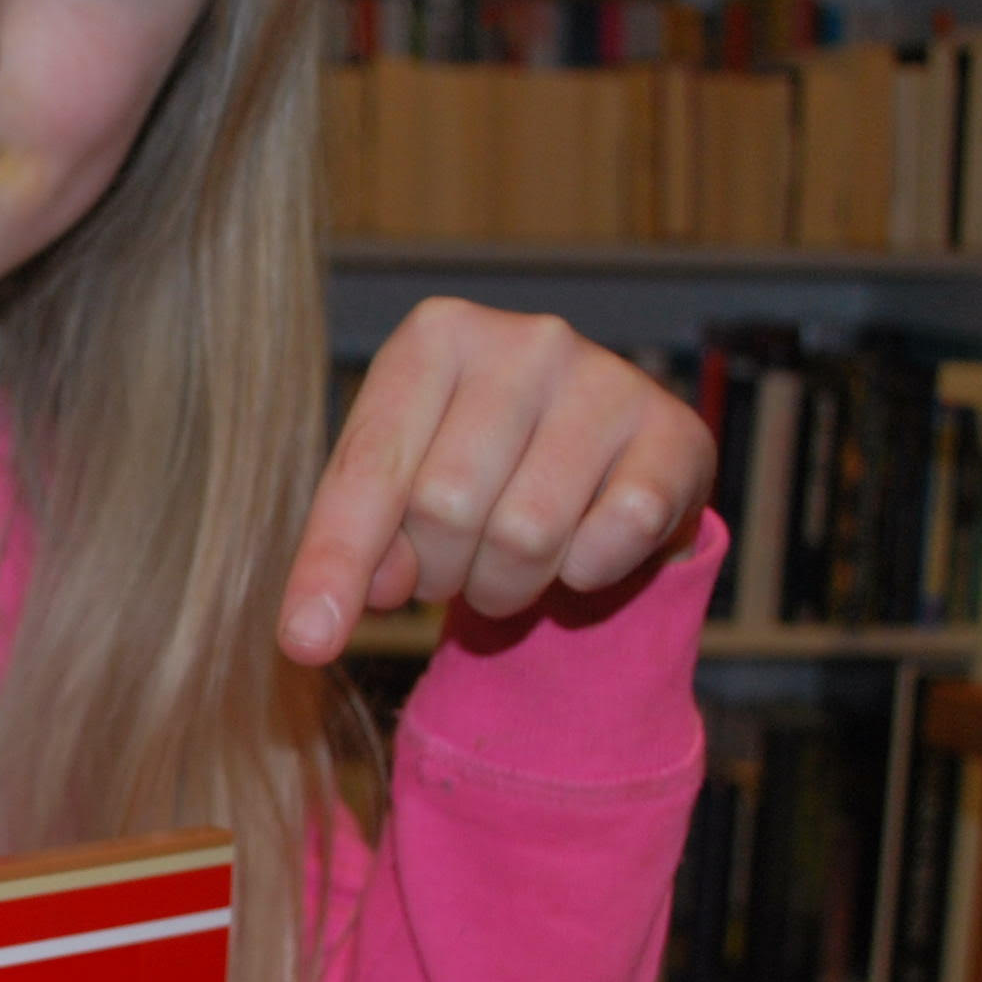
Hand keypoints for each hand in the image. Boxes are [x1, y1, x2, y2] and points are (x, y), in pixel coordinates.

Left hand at [280, 300, 714, 664]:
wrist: (608, 469)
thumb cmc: (483, 474)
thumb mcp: (400, 496)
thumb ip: (360, 547)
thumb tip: (341, 610)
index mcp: (435, 337)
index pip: (368, 468)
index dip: (334, 565)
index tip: (305, 643)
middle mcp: (525, 341)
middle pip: (446, 508)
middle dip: (441, 570)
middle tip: (460, 563)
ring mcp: (607, 380)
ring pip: (525, 536)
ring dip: (509, 585)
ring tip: (515, 560)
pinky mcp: (675, 434)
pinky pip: (609, 543)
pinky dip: (586, 575)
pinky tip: (587, 544)